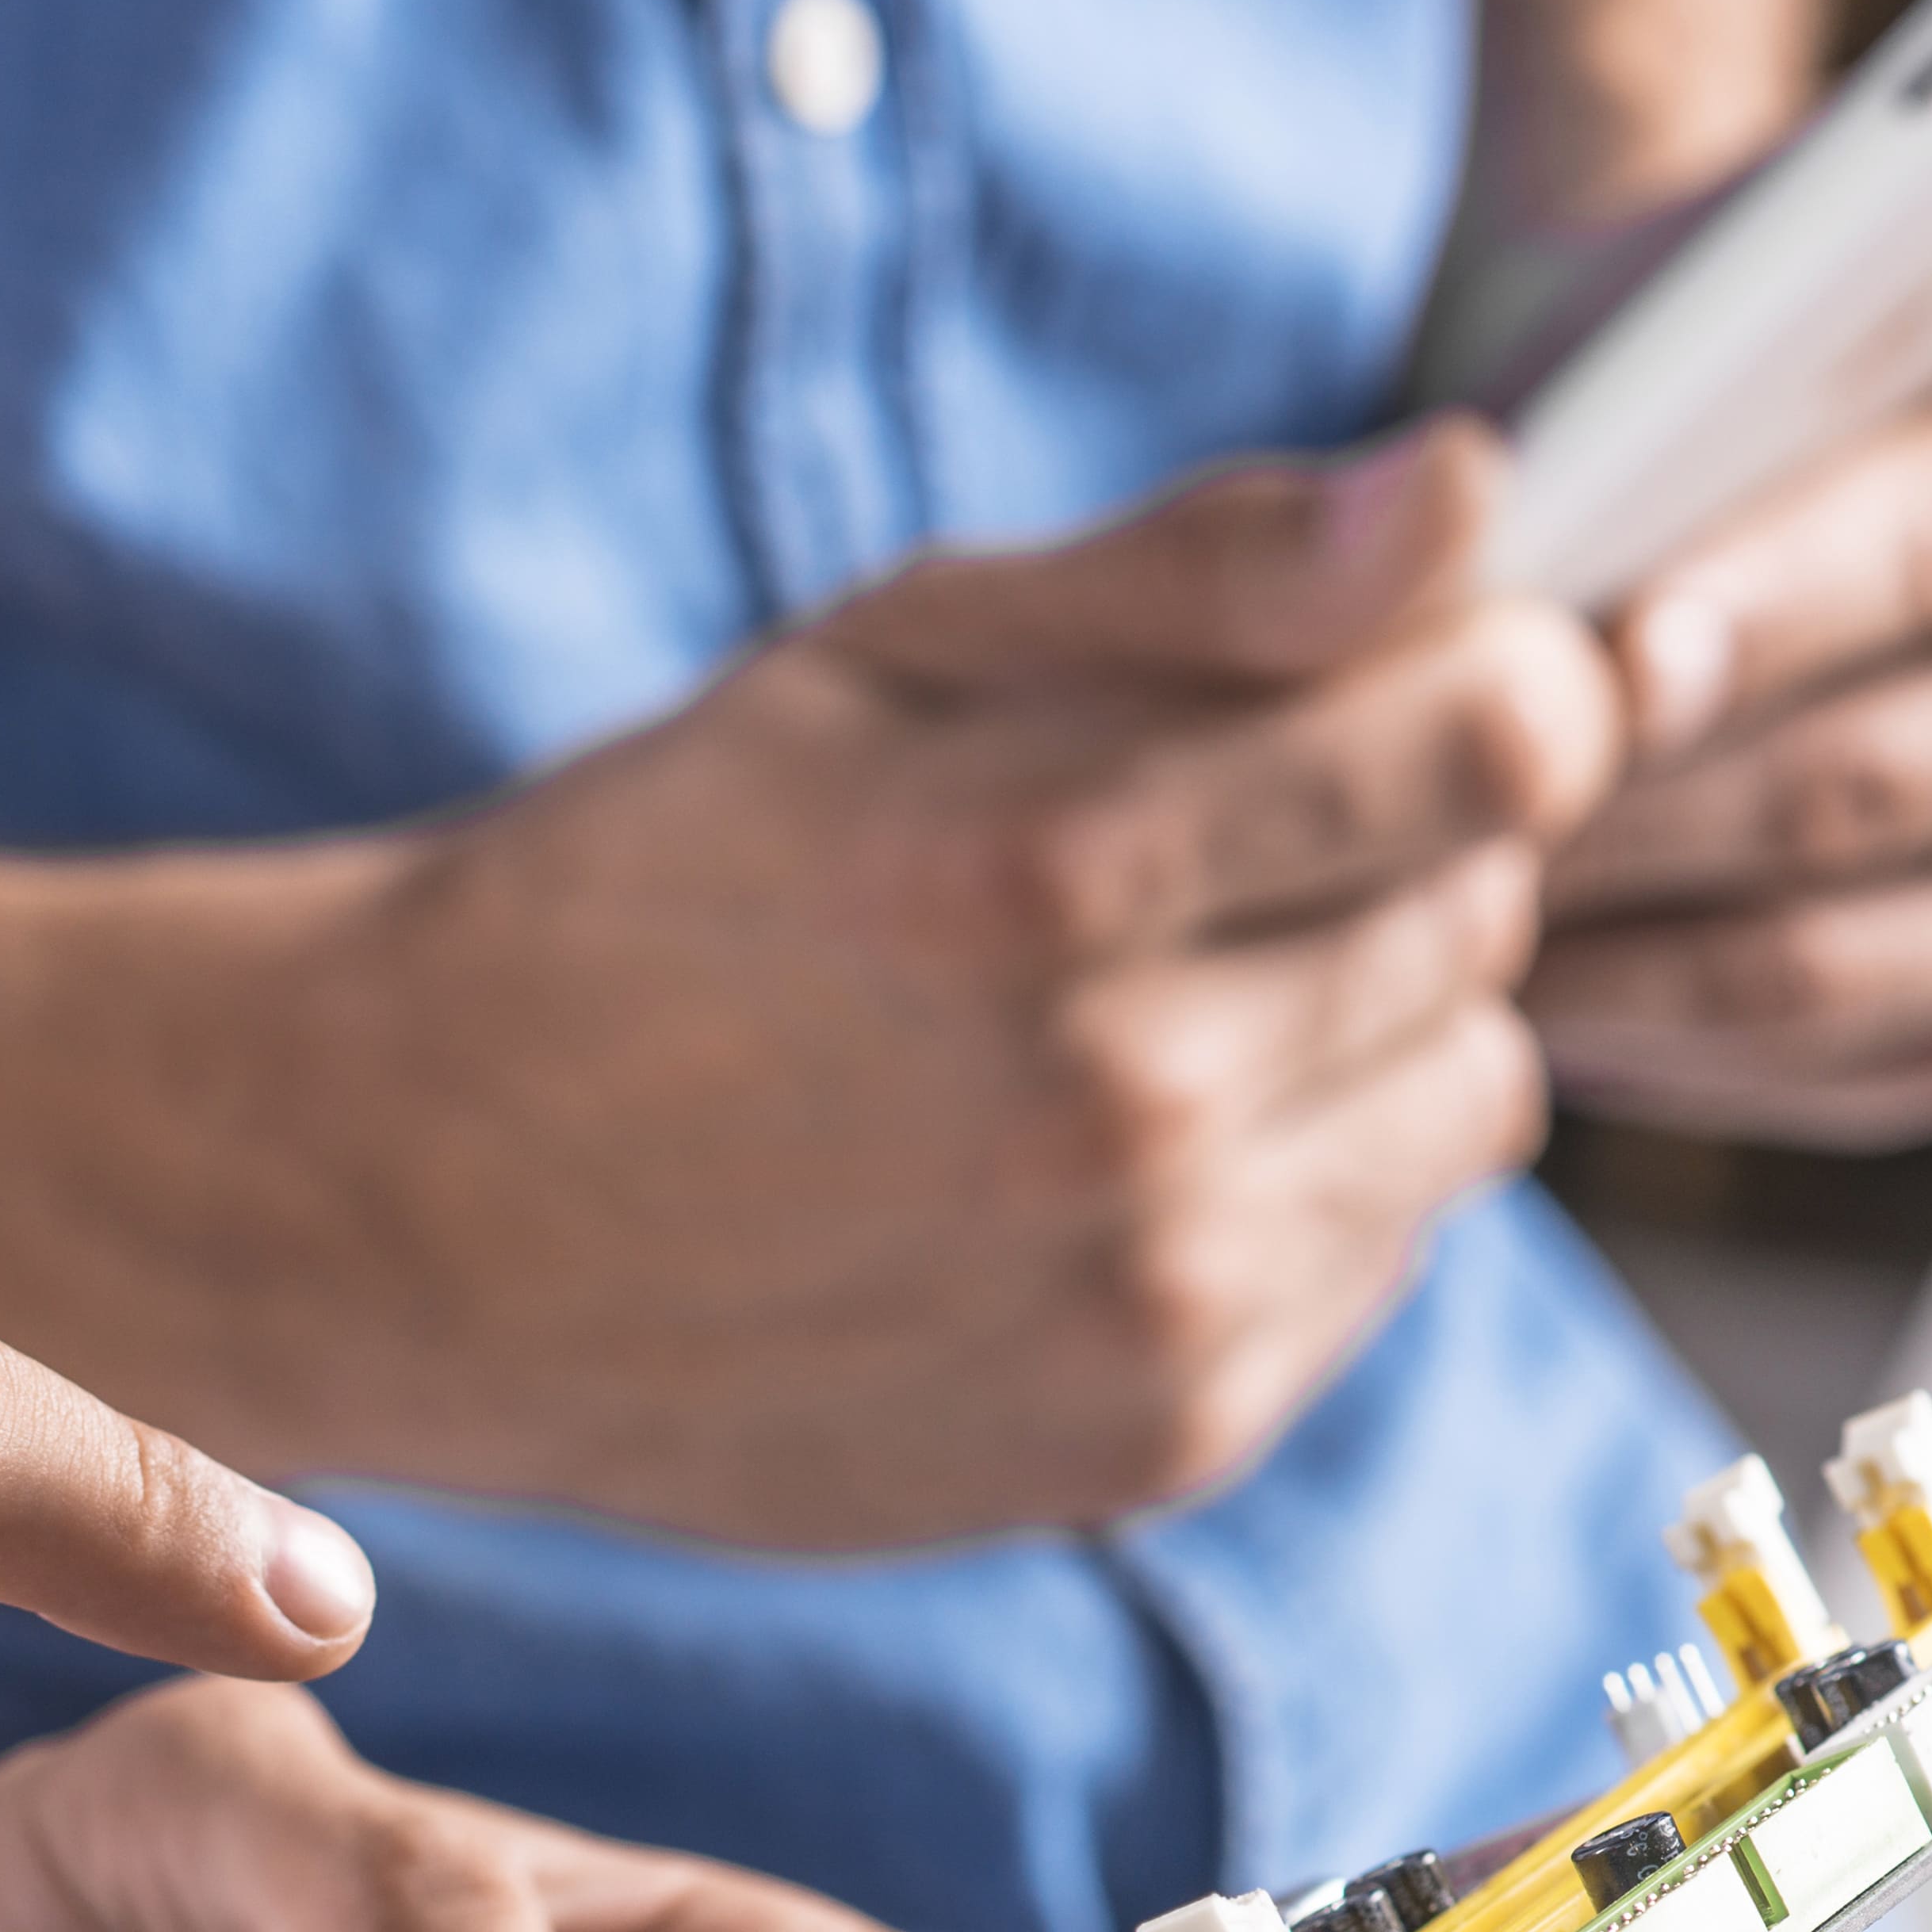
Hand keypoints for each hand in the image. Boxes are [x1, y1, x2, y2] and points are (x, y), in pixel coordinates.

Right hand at [285, 428, 1617, 1540]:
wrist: (420, 1206)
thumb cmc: (651, 885)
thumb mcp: (878, 657)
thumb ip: (1191, 571)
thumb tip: (1467, 493)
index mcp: (1045, 868)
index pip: (1512, 738)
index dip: (1486, 678)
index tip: (1394, 680)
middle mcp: (1122, 1106)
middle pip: (1495, 909)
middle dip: (1386, 851)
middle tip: (1174, 862)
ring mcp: (1151, 1301)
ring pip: (1474, 1096)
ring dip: (1365, 1031)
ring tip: (1144, 1014)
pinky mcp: (1161, 1438)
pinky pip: (1386, 1257)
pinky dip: (1300, 1188)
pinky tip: (1113, 1161)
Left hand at [1526, 0, 1931, 1146]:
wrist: (1590, 483)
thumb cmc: (1672, 345)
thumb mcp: (1799, 201)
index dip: (1765, 604)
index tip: (1603, 634)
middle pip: (1875, 778)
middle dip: (1641, 780)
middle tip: (1452, 772)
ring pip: (1825, 948)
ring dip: (1610, 911)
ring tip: (1441, 857)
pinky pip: (1812, 1067)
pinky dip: (1644, 1023)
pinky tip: (1522, 954)